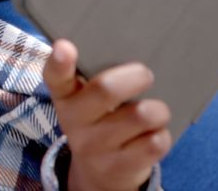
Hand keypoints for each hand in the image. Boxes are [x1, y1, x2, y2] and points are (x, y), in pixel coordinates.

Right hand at [43, 40, 171, 190]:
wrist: (99, 175)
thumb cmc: (100, 121)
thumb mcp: (86, 100)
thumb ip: (97, 74)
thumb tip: (134, 42)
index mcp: (66, 97)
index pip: (55, 77)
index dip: (60, 61)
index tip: (65, 46)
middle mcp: (75, 122)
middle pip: (106, 89)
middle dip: (136, 76)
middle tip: (146, 74)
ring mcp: (96, 147)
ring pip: (142, 115)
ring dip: (158, 110)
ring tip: (155, 111)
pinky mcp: (119, 168)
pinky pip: (155, 142)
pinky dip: (162, 134)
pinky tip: (153, 135)